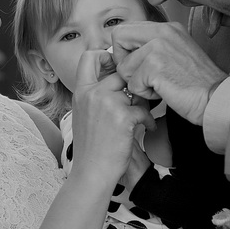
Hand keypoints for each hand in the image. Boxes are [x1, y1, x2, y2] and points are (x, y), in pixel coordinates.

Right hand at [69, 50, 155, 187]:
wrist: (93, 172)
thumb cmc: (91, 148)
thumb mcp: (83, 115)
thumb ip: (94, 96)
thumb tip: (115, 81)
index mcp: (81, 92)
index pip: (89, 56)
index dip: (106, 57)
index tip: (117, 69)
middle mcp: (92, 93)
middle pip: (120, 71)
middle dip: (133, 84)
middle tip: (139, 97)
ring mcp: (107, 103)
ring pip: (135, 90)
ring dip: (143, 102)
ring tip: (142, 117)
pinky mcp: (123, 116)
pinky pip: (144, 109)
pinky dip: (148, 120)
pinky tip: (146, 128)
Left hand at [111, 20, 228, 124]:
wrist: (216, 98)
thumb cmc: (198, 83)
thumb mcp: (176, 53)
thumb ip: (153, 47)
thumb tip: (127, 53)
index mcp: (168, 28)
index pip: (127, 29)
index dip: (124, 49)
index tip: (136, 65)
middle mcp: (163, 32)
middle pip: (118, 36)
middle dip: (123, 61)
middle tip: (139, 75)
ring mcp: (158, 47)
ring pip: (124, 66)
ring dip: (137, 83)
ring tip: (159, 85)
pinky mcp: (155, 66)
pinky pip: (132, 84)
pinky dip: (145, 94)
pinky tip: (164, 92)